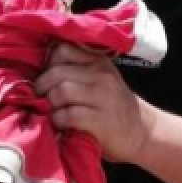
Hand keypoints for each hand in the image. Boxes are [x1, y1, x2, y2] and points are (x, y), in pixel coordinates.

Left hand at [36, 45, 155, 163]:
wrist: (142, 132)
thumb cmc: (114, 106)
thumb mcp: (102, 80)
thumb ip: (79, 70)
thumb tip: (42, 69)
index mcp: (99, 62)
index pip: (63, 50)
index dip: (48, 64)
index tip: (45, 78)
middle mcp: (101, 76)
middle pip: (57, 73)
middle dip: (42, 87)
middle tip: (39, 98)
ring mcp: (103, 98)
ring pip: (61, 92)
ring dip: (49, 104)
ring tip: (50, 111)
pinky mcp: (100, 120)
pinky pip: (68, 115)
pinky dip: (58, 120)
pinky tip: (60, 124)